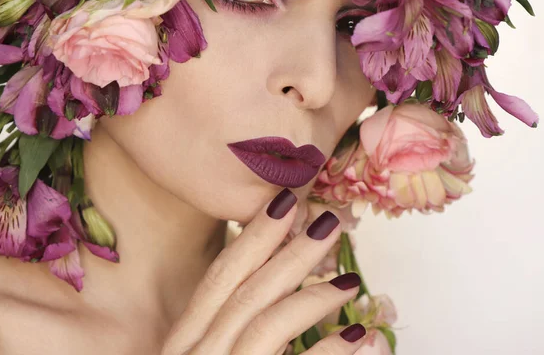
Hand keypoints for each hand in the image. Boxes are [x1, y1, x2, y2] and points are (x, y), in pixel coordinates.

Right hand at [161, 188, 367, 354]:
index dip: (252, 238)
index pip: (218, 280)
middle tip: (326, 222)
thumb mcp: (214, 351)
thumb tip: (289, 277)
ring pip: (263, 327)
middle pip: (243, 295)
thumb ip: (237, 320)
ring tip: (349, 279)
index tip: (284, 202)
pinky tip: (359, 337)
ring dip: (310, 297)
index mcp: (184, 343)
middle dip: (286, 253)